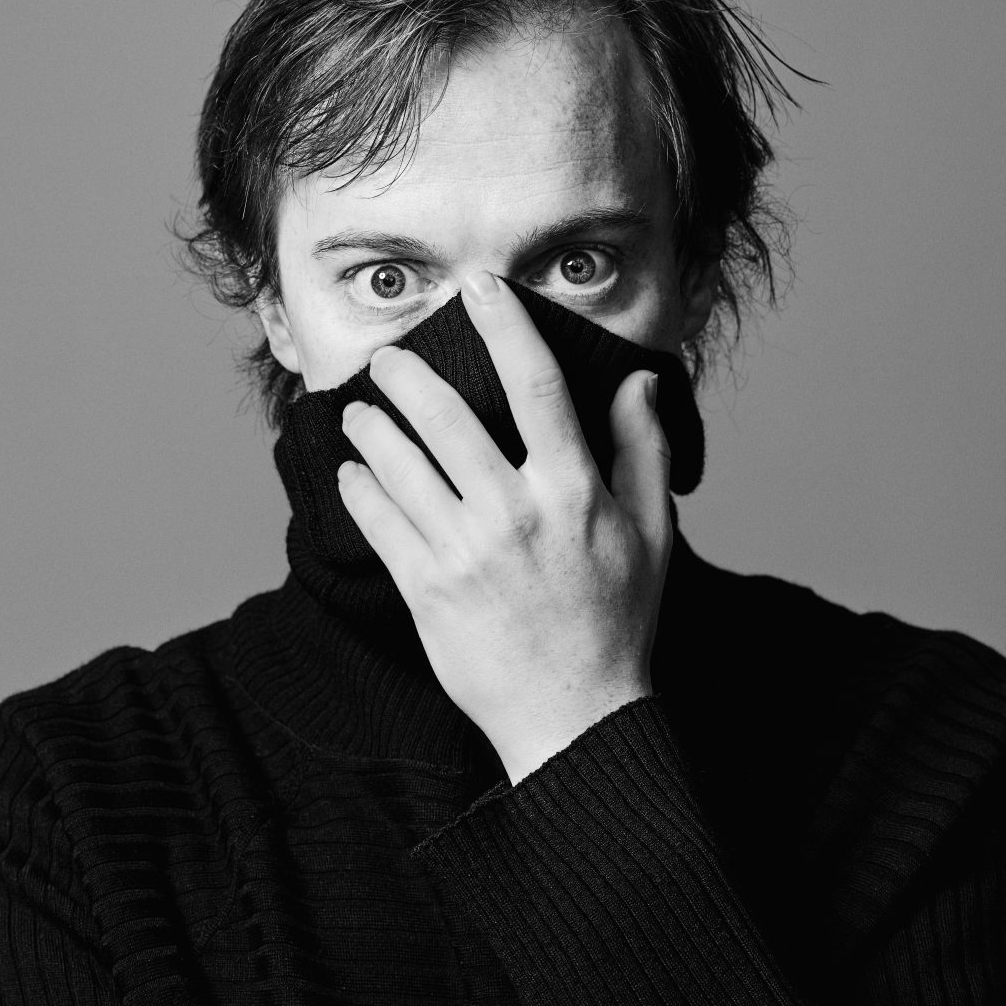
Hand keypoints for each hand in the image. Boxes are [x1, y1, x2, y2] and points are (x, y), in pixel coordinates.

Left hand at [335, 271, 674, 783]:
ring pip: (399, 463)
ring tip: (357, 412)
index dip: (506, 326)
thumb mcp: (651, 534)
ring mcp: (465, 552)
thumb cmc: (617, 622)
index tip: (481, 289)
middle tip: (387, 358)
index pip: (537, 385)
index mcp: (574, 491)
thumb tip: (637, 382)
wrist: (574, 715)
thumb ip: (644, 451)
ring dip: (370, 427)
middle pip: (446, 416)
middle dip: (406, 375)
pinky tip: (354, 470)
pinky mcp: (426, 589)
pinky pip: (378, 521)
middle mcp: (516, 513)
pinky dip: (359, 487)